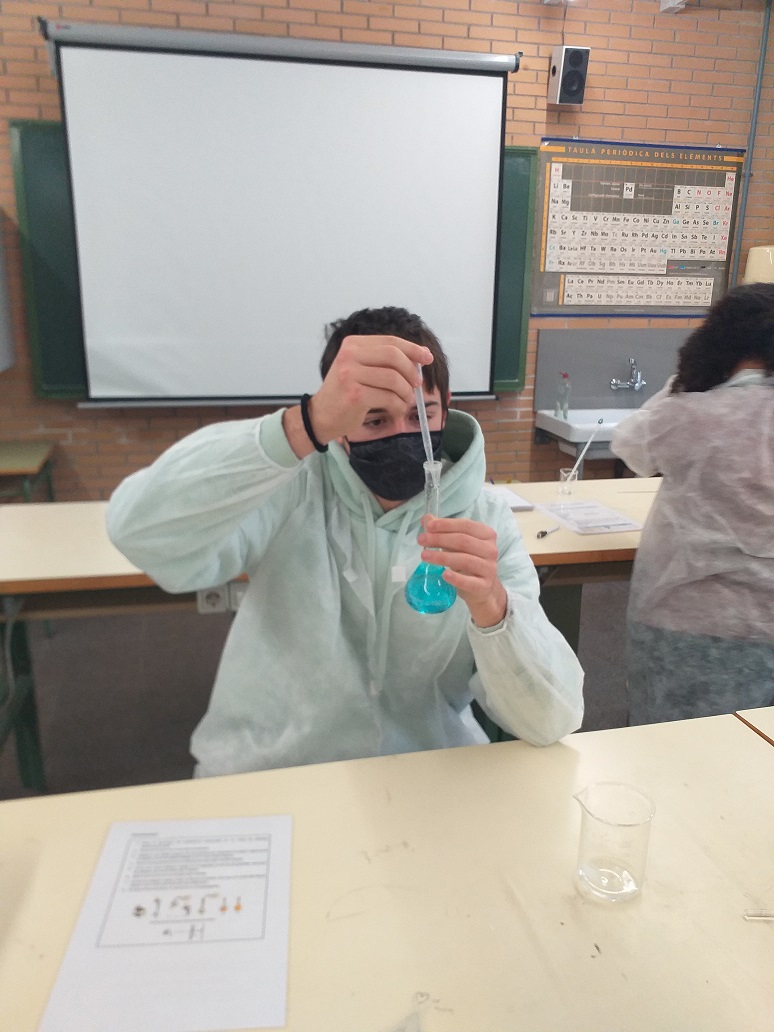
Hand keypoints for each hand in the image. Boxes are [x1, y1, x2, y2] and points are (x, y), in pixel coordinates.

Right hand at [309, 335, 431, 443]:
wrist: (321, 416)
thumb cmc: (345, 393)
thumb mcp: (360, 368)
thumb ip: (384, 360)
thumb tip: (421, 356)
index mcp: (353, 344)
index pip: (390, 341)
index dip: (413, 349)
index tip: (428, 357)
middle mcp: (349, 355)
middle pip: (393, 356)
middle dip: (411, 371)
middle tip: (417, 384)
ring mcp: (350, 375)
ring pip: (393, 379)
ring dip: (406, 392)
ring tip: (405, 401)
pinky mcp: (355, 395)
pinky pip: (388, 397)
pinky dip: (398, 406)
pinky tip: (396, 410)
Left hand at [418, 516, 507, 627]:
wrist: (481, 587)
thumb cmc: (467, 559)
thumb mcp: (456, 543)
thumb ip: (443, 530)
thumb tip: (426, 519)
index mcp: (486, 534)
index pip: (466, 525)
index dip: (446, 525)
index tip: (428, 526)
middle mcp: (490, 550)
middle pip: (463, 541)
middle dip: (440, 539)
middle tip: (421, 540)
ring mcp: (489, 568)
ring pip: (465, 560)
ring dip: (442, 557)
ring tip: (424, 555)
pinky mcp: (484, 586)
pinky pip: (469, 581)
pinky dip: (456, 578)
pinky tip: (443, 574)